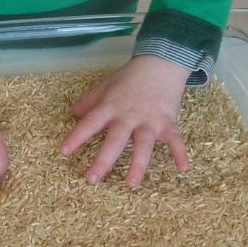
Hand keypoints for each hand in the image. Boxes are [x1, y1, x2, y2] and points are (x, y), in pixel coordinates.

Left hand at [60, 55, 190, 186]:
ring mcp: (149, 121)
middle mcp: (128, 116)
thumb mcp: (105, 86)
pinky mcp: (168, 123)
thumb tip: (72, 114)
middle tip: (92, 179)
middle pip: (115, 140)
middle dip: (103, 160)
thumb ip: (89, 101)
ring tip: (131, 184)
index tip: (64, 151)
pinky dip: (180, 153)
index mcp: (110, 107)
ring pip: (143, 145)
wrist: (161, 62)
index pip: (90, 123)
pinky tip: (183, 168)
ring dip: (138, 165)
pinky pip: (175, 140)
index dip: (77, 136)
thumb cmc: (129, 77)